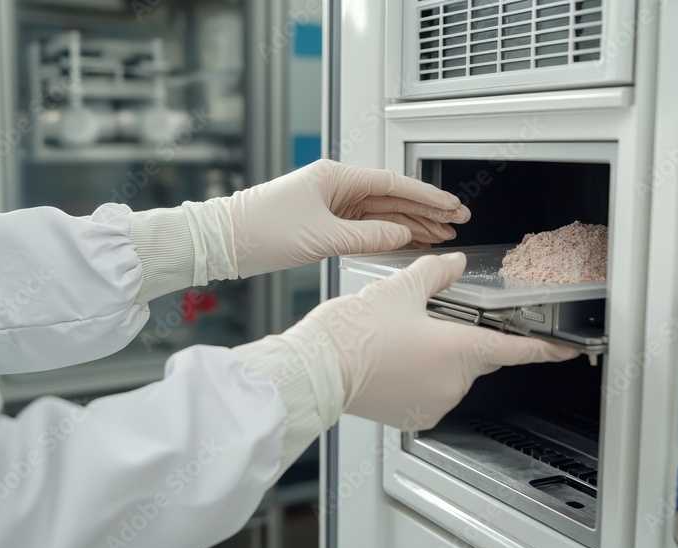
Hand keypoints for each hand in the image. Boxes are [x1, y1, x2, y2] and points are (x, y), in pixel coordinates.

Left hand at [183, 159, 470, 280]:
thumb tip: (401, 236)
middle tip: (457, 221)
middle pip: (392, 198)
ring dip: (411, 225)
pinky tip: (408, 241)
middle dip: (426, 211)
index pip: (394, 184)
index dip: (427, 197)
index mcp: (335, 177)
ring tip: (441, 235)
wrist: (220, 241)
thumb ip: (367, 237)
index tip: (452, 207)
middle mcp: (335, 186)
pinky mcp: (323, 223)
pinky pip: (365, 227)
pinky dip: (388, 235)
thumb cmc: (258, 230)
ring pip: (381, 214)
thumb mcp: (320, 238)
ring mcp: (330, 204)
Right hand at [281, 252, 580, 429]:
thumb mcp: (400, 288)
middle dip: (469, 337)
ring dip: (442, 357)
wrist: (316, 370)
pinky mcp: (414, 416)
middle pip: (481, 357)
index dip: (546, 349)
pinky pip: (433, 392)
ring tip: (404, 338)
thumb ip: (436, 273)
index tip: (567, 349)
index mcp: (460, 349)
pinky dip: (424, 376)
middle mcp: (454, 382)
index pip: (517, 349)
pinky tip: (397, 359)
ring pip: (455, 374)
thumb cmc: (353, 334)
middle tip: (438, 319)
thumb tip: (454, 264)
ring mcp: (434, 403)